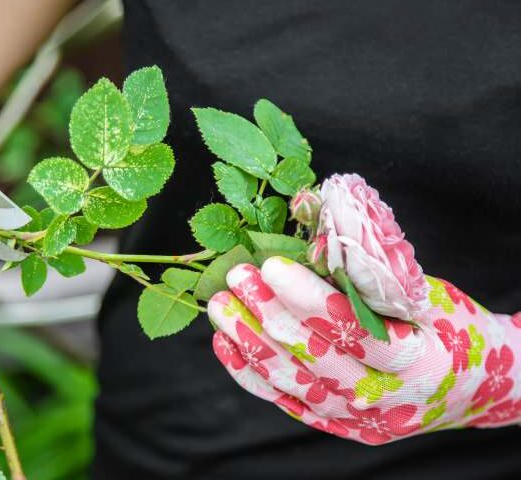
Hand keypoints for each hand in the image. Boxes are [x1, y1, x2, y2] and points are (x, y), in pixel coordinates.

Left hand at [208, 257, 520, 444]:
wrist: (468, 388)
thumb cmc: (448, 329)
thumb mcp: (427, 296)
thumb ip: (376, 271)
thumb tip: (315, 214)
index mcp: (415, 361)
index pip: (351, 330)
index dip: (306, 298)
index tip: (271, 266)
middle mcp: (382, 398)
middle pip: (311, 356)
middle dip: (267, 311)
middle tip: (237, 275)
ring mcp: (354, 417)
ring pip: (289, 379)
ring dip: (248, 338)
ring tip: (220, 304)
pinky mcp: (333, 423)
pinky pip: (282, 399)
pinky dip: (248, 371)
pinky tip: (224, 342)